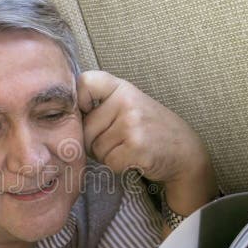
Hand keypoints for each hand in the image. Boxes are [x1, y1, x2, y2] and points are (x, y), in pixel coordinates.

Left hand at [77, 70, 217, 218]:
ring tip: (129, 147)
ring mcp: (132, 124)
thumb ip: (101, 105)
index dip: (78, 100)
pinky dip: (118, 166)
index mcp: (122, 87)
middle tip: (119, 140)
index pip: (84, 82)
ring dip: (107, 155)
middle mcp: (126, 101)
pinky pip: (109, 162)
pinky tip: (135, 158)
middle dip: (94, 141)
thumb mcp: (128, 105)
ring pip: (95, 148)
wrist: (185, 152)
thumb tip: (63, 119)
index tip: (89, 112)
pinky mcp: (136, 147)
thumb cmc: (150, 130)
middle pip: (84, 128)